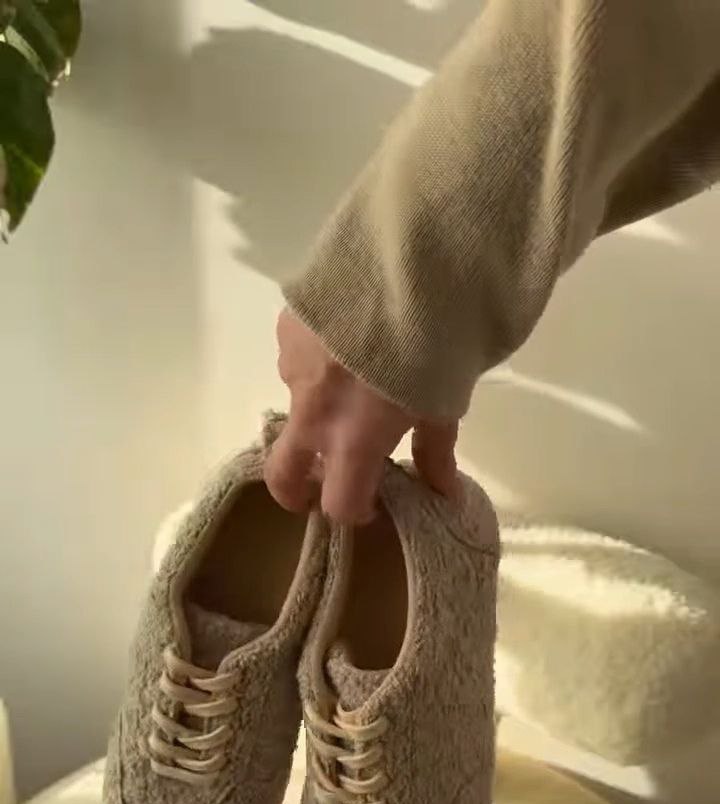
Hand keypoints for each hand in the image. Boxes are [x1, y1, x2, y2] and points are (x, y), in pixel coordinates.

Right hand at [265, 309, 457, 524]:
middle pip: (283, 474)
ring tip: (356, 377)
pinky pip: (298, 357)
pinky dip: (320, 360)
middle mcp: (312, 413)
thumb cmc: (439, 341)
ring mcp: (292, 368)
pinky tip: (347, 335)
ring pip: (298, 405)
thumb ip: (434, 449)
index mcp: (353, 442)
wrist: (409, 260)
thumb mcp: (445, 401)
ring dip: (320, 408)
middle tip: (320, 483)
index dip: (355, 511)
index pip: (339, 504)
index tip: (372, 502)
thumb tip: (442, 489)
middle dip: (297, 489)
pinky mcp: (288, 327)